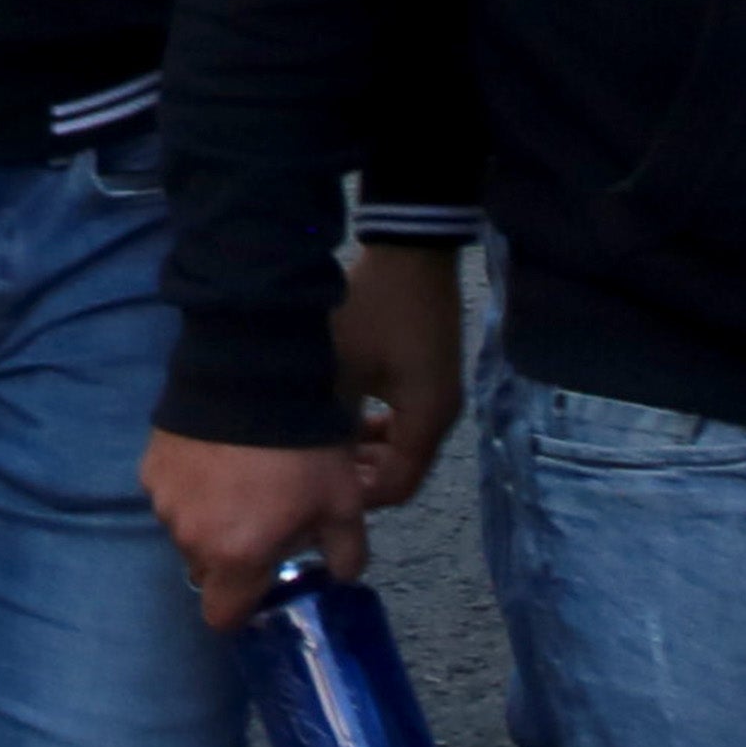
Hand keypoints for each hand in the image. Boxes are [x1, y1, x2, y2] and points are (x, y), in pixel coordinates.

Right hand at [146, 429, 362, 627]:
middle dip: (229, 556)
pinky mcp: (151, 467)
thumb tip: (340, 575)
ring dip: (208, 518)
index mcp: (236, 558)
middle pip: (206, 570)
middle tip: (260, 521)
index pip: (222, 617)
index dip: (241, 608)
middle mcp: (192, 539)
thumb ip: (345, 553)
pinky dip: (191, 484)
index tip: (260, 586)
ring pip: (187, 530)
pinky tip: (216, 456)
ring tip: (239, 480)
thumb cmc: (303, 451)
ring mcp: (166, 502)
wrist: (254, 379)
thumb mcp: (344, 504)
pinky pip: (171, 492)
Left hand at [332, 238, 466, 513]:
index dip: (355, 496)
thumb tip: (303, 465)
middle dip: (358, 475)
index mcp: (426, 417)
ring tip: (322, 445)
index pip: (396, 486)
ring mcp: (439, 395)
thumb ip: (326, 421)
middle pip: (402, 471)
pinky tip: (341, 416)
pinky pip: (404, 422)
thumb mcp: (340, 367)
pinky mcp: (431, 377)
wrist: (410, 250)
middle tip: (313, 471)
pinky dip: (374, 429)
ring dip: (364, 451)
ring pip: (401, 447)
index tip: (314, 492)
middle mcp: (441, 413)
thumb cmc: (373, 307)